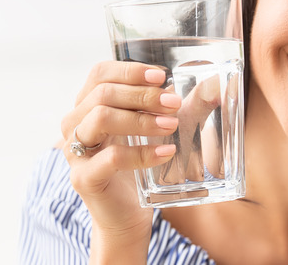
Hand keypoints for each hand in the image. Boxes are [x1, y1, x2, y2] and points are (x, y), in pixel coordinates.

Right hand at [60, 61, 180, 257]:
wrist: (125, 216)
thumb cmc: (139, 167)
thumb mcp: (156, 131)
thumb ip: (176, 108)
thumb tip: (213, 87)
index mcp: (87, 106)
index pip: (100, 74)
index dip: (130, 70)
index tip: (161, 76)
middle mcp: (75, 125)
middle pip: (103, 93)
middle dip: (143, 95)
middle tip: (174, 103)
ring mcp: (76, 152)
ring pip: (101, 118)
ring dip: (141, 118)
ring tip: (172, 125)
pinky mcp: (84, 178)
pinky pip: (111, 157)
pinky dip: (142, 152)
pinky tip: (167, 152)